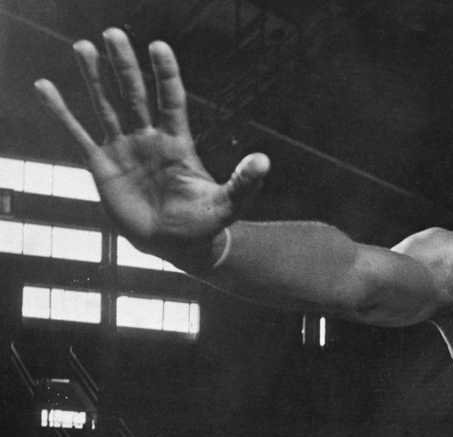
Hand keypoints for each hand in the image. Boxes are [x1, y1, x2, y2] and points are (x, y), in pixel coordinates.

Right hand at [34, 28, 269, 269]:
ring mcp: (124, 149)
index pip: (171, 99)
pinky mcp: (102, 166)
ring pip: (106, 106)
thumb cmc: (205, 223)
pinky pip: (78, 134)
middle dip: (124, 64)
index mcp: (178, 142)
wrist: (176, 246)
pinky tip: (45, 87)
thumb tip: (264, 161)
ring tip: (82, 47)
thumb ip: (245, 183)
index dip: (165, 74)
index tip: (158, 45)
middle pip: (134, 93)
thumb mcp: (229, 203)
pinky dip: (61, 111)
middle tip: (112, 32)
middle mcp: (149, 139)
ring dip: (93, 77)